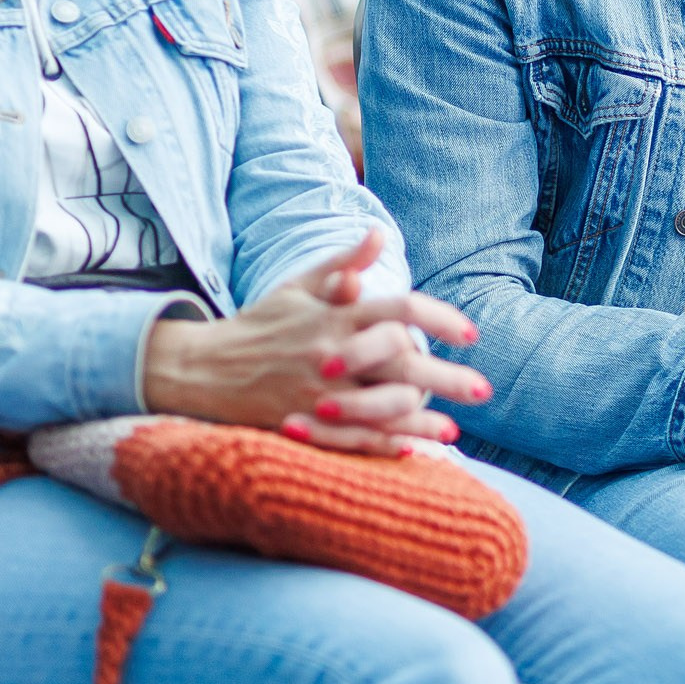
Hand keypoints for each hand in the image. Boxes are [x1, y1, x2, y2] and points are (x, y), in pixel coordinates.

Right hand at [142, 229, 490, 457]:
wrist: (200, 368)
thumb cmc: (260, 323)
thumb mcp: (300, 286)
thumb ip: (344, 264)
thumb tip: (378, 234)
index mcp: (337, 315)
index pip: (402, 310)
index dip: (440, 319)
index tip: (471, 334)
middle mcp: (332, 354)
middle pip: (403, 365)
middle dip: (448, 379)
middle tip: (484, 391)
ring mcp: (318, 393)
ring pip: (383, 409)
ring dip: (422, 421)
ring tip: (454, 429)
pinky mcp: (304, 425)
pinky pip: (352, 440)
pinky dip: (384, 445)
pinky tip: (412, 449)